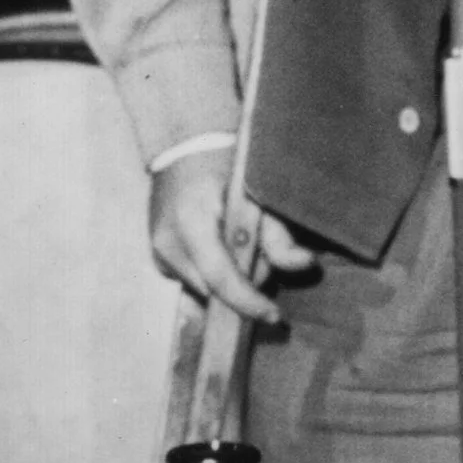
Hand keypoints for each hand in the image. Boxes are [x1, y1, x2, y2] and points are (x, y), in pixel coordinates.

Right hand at [147, 142, 313, 322]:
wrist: (185, 147)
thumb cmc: (226, 164)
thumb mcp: (257, 196)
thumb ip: (278, 235)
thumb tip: (305, 264)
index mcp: (190, 224)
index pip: (220, 280)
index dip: (249, 303)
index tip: (275, 316)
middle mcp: (167, 244)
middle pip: (215, 291)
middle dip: (244, 285)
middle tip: (260, 252)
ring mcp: (158, 254)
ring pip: (205, 289)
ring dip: (230, 279)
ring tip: (239, 244)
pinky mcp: (158, 259)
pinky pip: (195, 281)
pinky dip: (215, 274)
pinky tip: (224, 249)